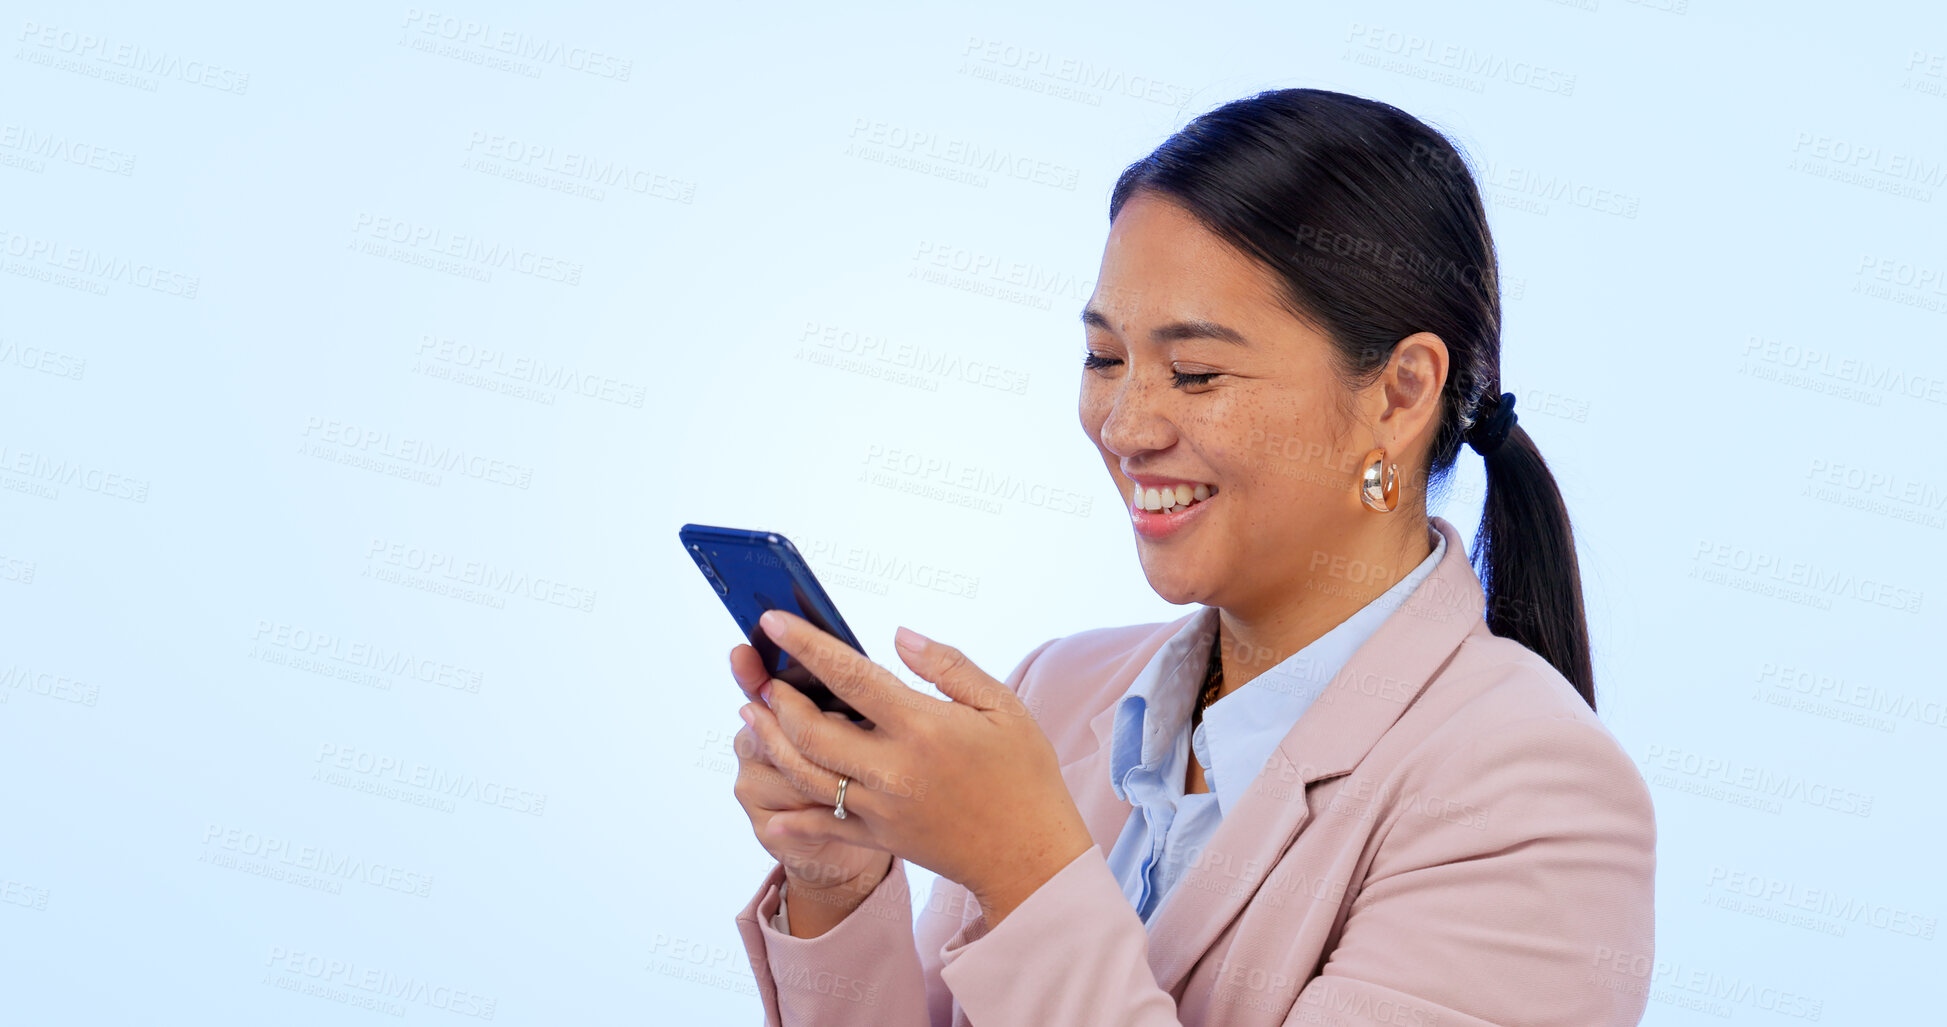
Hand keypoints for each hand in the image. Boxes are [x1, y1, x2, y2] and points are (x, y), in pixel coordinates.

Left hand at [752, 609, 1092, 924]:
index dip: (806, 644)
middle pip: (811, 729)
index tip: (773, 622)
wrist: (1031, 855)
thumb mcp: (1003, 706)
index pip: (850, 675)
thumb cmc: (1023, 773)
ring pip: (806, 775)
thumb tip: (899, 635)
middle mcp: (893, 769)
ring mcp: (882, 808)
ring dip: (772, 743)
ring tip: (752, 716)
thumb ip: (949, 666)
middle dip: (777, 699)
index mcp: (923, 726)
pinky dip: (792, 823)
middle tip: (760, 677)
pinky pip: (824, 828)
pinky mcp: (880, 839)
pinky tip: (769, 815)